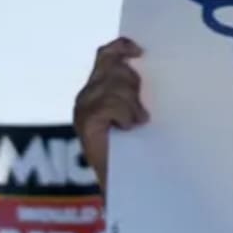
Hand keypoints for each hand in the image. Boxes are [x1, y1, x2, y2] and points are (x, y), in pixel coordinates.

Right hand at [73, 38, 148, 187]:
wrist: (130, 185)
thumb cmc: (139, 150)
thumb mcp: (140, 111)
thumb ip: (137, 92)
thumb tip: (148, 67)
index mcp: (98, 90)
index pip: (106, 55)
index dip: (121, 47)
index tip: (140, 51)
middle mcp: (86, 96)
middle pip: (113, 67)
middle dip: (132, 84)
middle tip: (141, 112)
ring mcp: (83, 109)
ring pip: (114, 85)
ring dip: (132, 104)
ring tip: (137, 123)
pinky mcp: (85, 123)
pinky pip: (111, 104)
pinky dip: (125, 114)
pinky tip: (129, 127)